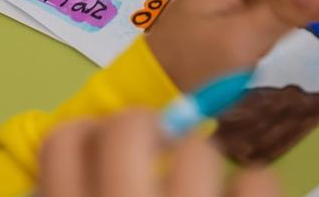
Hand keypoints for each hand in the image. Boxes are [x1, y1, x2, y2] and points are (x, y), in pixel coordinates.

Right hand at [39, 110, 280, 196]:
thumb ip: (80, 186)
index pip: (62, 142)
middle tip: (162, 145)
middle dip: (148, 127)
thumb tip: (75, 162)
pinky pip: (257, 179)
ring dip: (204, 154)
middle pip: (128, 127)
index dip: (85, 134)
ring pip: (197, 149)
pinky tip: (243, 194)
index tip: (105, 143)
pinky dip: (255, 182)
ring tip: (205, 179)